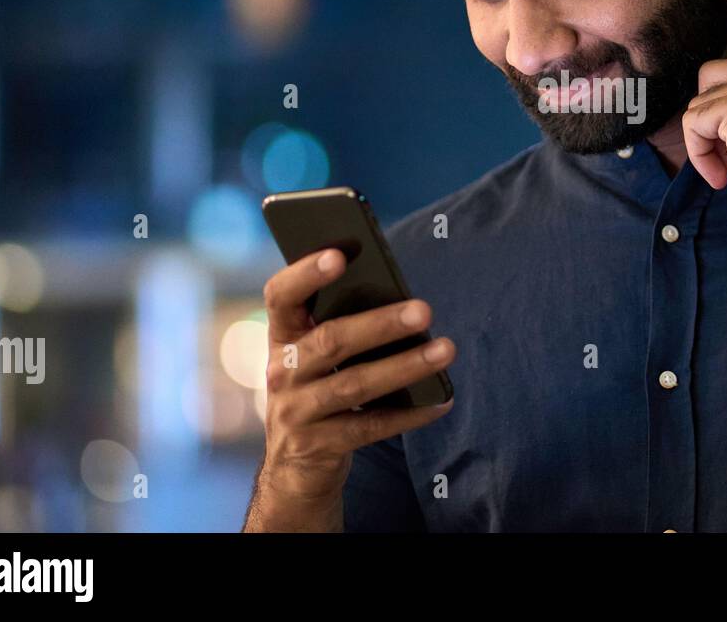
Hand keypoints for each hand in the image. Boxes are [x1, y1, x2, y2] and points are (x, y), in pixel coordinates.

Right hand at [258, 248, 455, 503]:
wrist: (294, 470)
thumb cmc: (319, 393)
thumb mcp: (317, 360)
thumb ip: (342, 327)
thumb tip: (403, 301)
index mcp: (282, 337)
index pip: (280, 297)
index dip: (305, 274)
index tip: (340, 255)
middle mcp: (281, 372)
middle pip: (330, 340)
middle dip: (380, 323)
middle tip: (425, 310)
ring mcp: (295, 412)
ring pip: (354, 384)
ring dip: (405, 366)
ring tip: (446, 350)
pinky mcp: (316, 447)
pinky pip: (370, 426)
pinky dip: (409, 414)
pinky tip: (441, 402)